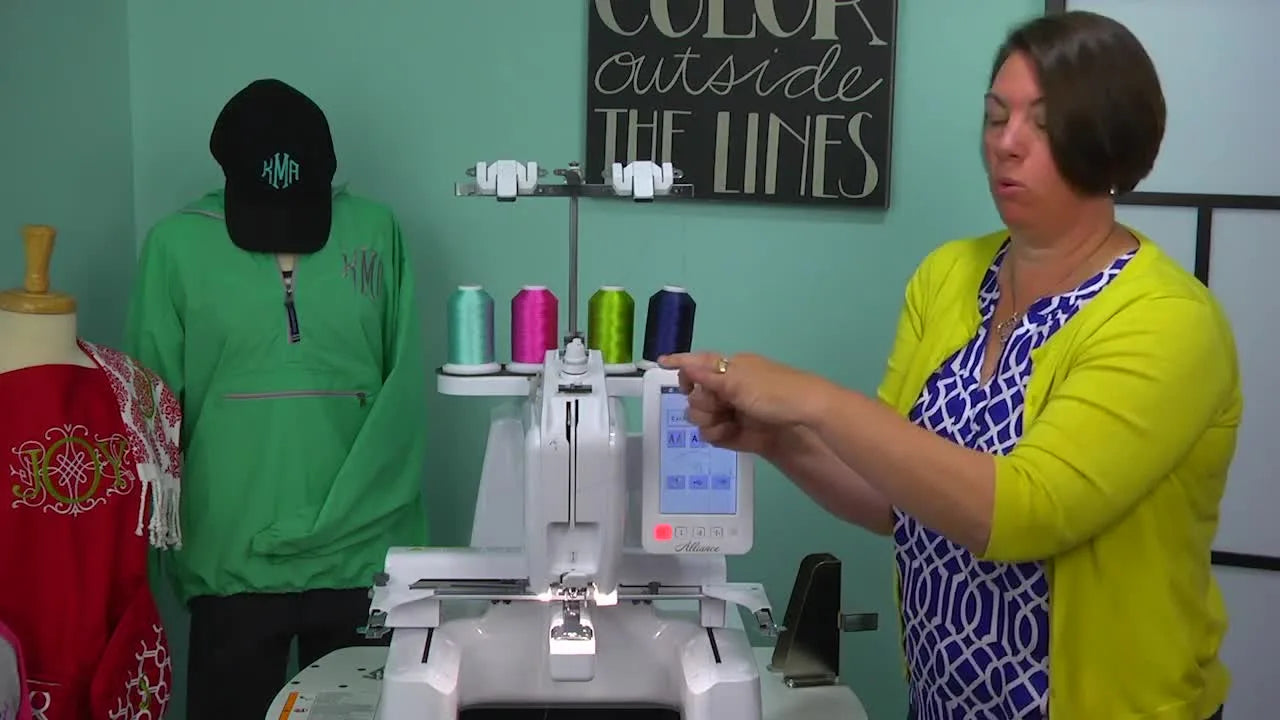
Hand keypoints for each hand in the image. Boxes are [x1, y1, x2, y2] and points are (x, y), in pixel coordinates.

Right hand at [659, 351, 827, 428]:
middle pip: (695, 395)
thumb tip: (684, 363)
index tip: (662, 365)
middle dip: (700, 402)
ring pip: (702, 417)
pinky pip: (714, 435)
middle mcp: (728, 388)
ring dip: (708, 420)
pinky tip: (728, 433)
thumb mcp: (739, 380)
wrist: (807, 414)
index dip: (681, 367)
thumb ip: (708, 375)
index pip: (698, 364)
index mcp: (729, 368)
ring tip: (725, 422)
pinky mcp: (738, 433)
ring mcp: (733, 411)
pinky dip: (718, 435)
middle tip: (718, 405)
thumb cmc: (774, 390)